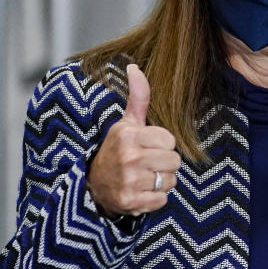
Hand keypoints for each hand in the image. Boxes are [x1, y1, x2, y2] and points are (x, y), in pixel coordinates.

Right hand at [86, 64, 180, 217]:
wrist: (93, 184)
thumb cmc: (117, 149)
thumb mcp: (126, 123)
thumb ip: (138, 97)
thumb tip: (135, 66)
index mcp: (128, 135)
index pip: (170, 140)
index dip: (163, 144)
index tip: (148, 146)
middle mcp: (128, 157)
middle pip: (174, 161)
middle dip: (165, 164)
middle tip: (147, 164)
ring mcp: (129, 181)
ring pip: (170, 181)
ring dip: (161, 181)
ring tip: (143, 177)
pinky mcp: (131, 202)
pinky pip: (162, 200)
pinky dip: (155, 198)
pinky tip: (141, 191)